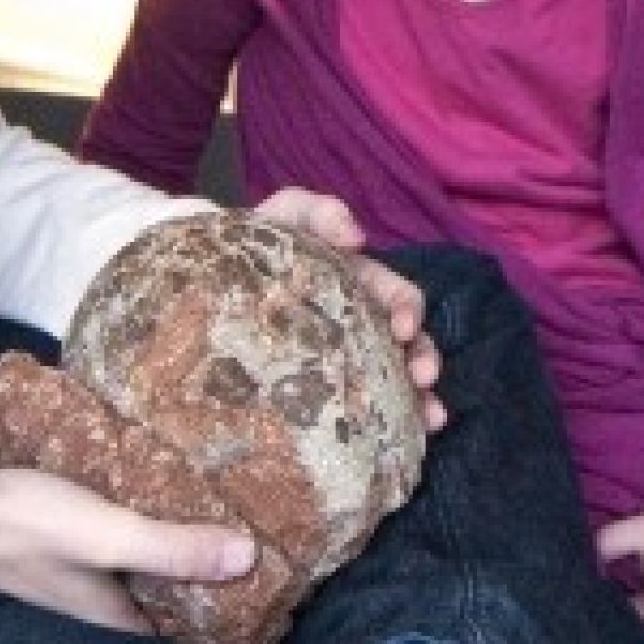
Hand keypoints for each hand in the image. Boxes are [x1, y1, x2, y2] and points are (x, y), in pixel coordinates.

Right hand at [0, 466, 255, 632]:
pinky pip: (115, 550)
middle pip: (164, 601)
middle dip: (200, 576)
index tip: (266, 582)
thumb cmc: (29, 528)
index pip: (185, 632)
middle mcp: (100, 612)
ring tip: (211, 512)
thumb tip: (248, 558)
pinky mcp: (60, 551)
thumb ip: (172, 547)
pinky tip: (148, 497)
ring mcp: (76, 582)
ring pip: (140, 575)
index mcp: (117, 622)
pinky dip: (138, 532)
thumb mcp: (108, 534)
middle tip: (246, 535)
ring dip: (170, 550)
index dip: (223, 612)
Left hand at [253, 188, 443, 429]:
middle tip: (421, 376)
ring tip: (429, 415)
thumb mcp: (287, 215)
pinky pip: (368, 402)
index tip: (402, 328)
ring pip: (398, 377)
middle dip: (424, 357)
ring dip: (422, 395)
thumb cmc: (262, 243)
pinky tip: (412, 432)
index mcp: (359, 283)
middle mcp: (362, 320)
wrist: (214, 276)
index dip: (408, 310)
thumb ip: (318, 211)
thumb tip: (356, 237)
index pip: (398, 296)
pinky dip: (398, 417)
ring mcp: (348, 354)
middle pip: (408, 342)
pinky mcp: (327, 384)